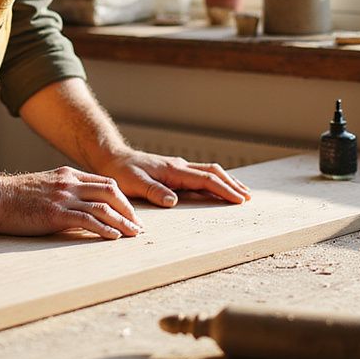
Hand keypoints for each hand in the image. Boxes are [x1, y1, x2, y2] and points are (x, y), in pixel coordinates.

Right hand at [0, 166, 142, 239]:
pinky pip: (87, 220)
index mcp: (67, 175)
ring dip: (122, 222)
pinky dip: (104, 229)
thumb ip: (62, 193)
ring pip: (103, 206)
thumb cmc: (14, 196)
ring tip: (133, 235)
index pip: (104, 183)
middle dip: (128, 210)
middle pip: (111, 191)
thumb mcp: (43, 187)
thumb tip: (79, 211)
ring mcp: (63, 197)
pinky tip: (114, 237)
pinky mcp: (55, 213)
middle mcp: (69, 183)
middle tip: (138, 226)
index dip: (122, 199)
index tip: (130, 214)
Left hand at [99, 150, 251, 207]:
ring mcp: (177, 167)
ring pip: (208, 171)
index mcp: (173, 171)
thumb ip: (153, 191)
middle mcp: (179, 166)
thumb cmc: (121, 172)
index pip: (205, 180)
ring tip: (242, 192)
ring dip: (226, 180)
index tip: (239, 200)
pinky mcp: (174, 170)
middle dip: (232, 184)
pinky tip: (218, 185)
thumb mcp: (133, 183)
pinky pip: (200, 173)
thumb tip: (173, 201)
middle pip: (213, 172)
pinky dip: (214, 179)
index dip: (224, 189)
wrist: (112, 158)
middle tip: (248, 198)